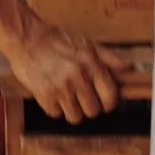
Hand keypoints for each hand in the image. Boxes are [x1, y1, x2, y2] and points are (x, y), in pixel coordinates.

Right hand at [9, 21, 124, 123]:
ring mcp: (61, 87)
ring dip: (70, 110)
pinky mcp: (44, 94)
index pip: (110, 96)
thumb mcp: (85, 43)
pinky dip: (53, 107)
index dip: (108, 103)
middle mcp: (78, 77)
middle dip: (87, 106)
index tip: (102, 102)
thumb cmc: (57, 39)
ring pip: (75, 117)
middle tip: (79, 97)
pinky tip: (51, 94)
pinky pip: (55, 114)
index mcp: (91, 64)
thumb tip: (127, 68)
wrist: (26, 37)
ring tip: (65, 97)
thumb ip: (108, 57)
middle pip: (93, 111)